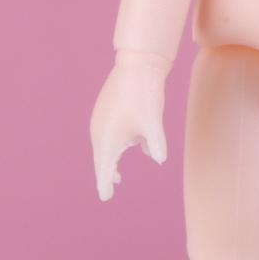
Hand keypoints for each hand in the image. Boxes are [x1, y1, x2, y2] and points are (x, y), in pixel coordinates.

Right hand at [89, 50, 168, 201]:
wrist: (137, 62)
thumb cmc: (144, 95)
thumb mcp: (153, 124)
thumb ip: (156, 145)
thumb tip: (159, 158)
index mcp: (108, 139)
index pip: (104, 169)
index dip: (105, 184)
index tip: (105, 197)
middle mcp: (99, 130)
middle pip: (102, 158)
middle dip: (106, 173)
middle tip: (110, 188)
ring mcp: (101, 118)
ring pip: (106, 144)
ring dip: (112, 158)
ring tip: (118, 173)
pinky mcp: (106, 107)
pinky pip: (110, 131)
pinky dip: (117, 142)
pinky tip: (133, 145)